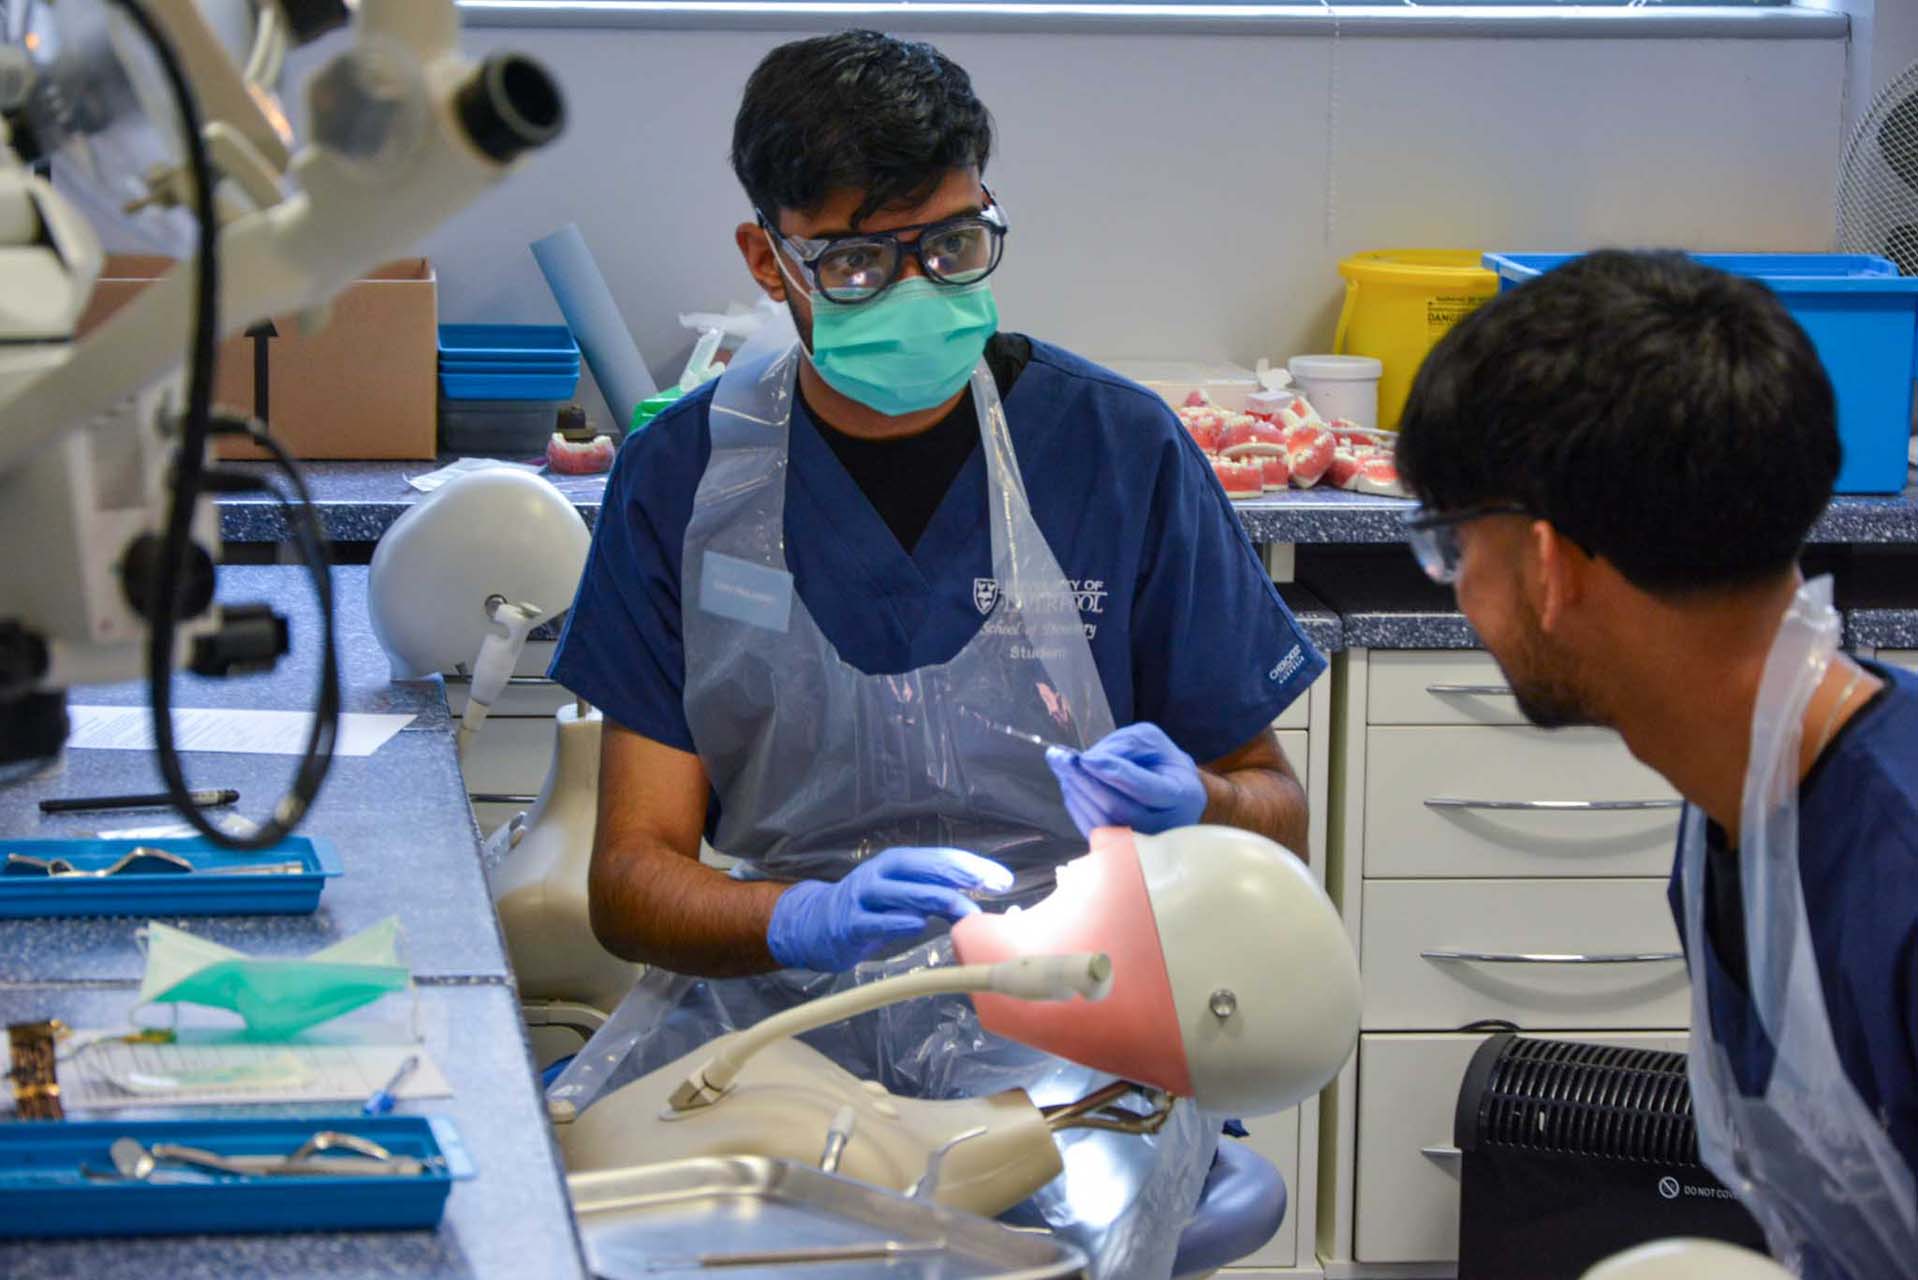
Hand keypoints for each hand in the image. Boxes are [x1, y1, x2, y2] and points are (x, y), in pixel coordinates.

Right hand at [766, 846, 1013, 971]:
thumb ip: (933, 895)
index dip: (973, 866)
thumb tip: (978, 903)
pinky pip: (880, 922)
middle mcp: (881, 873)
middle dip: (965, 876)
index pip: (941, 858)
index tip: (1003, 879)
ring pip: (909, 894)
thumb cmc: (868, 909)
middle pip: (928, 869)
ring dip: (942, 901)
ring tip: (968, 912)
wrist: (814, 924)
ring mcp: (864, 897)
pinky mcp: (851, 924)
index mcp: (897, 862)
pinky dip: (902, 922)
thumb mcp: (900, 895)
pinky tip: (919, 923)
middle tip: (994, 888)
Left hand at [1046, 722, 1206, 836]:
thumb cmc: (1162, 764)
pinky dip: (1077, 806)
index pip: (1145, 788)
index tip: (1085, 757)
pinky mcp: (1122, 849)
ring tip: (1062, 767)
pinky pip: (1093, 830)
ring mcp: (1143, 843)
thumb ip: (1125, 745)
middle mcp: (1165, 825)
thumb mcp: (1152, 742)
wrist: (1173, 795)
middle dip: (1085, 782)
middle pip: (1119, 809)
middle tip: (1060, 759)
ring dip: (1077, 793)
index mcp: (1181, 795)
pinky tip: (1070, 785)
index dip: (1113, 772)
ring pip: (1102, 823)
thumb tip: (1090, 760)